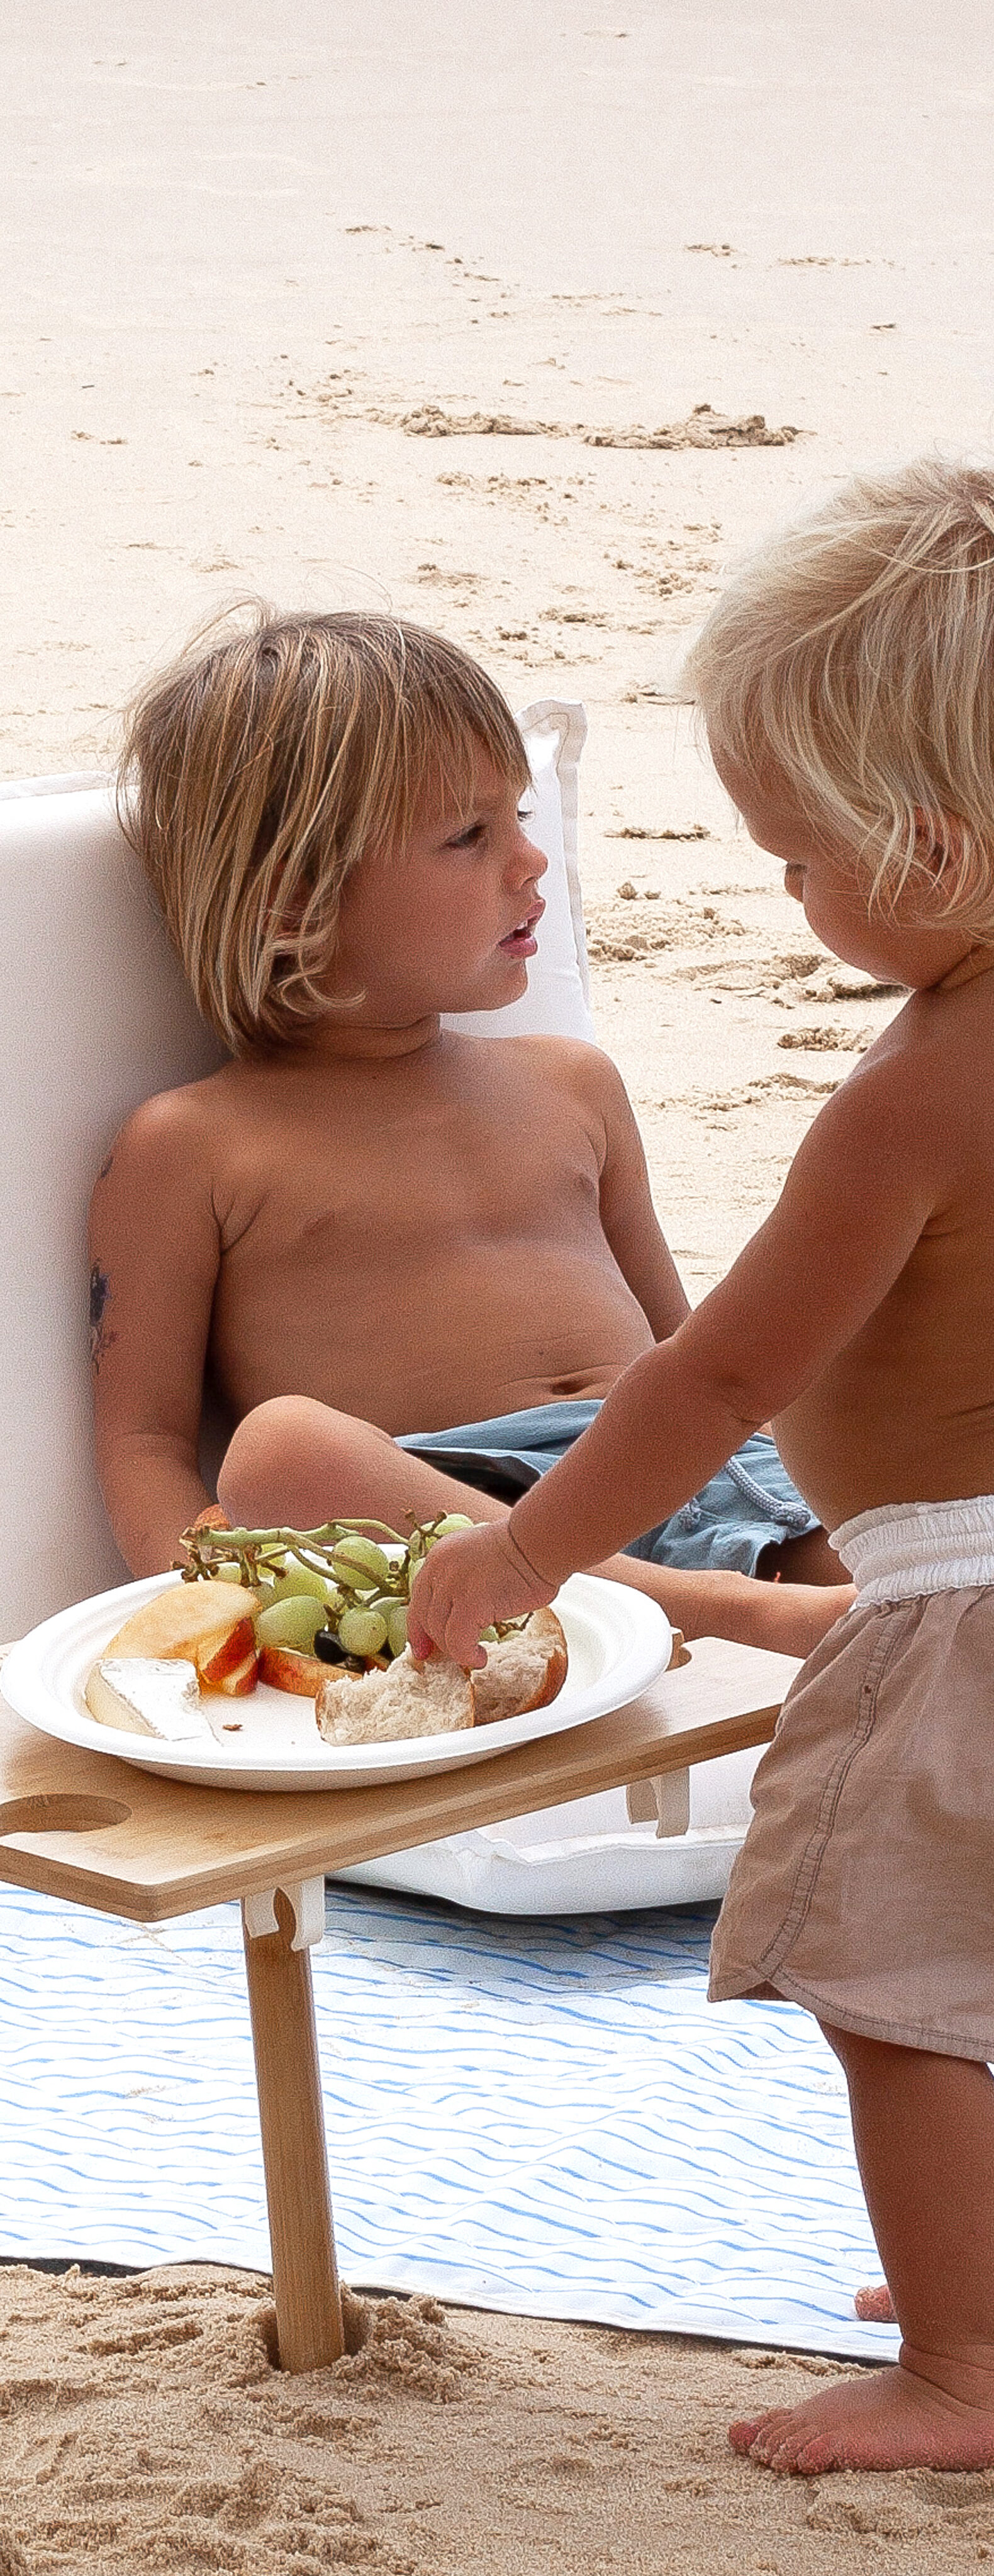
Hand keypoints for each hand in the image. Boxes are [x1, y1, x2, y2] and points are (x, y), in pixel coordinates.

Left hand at [407, 1520, 555, 1667]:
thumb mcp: (479, 1557)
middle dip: (436, 1643)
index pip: (418, 1598)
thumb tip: (461, 1610)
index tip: (422, 1647)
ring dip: (456, 1650)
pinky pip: (458, 1642)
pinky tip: (480, 1657)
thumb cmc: (524, 1550)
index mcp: (440, 1556)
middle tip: (453, 1656)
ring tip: (474, 1655)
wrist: (539, 1544)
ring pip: (440, 1633)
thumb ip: (463, 1578)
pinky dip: (467, 1655)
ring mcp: (452, 1586)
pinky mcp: (469, 1605)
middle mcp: (440, 1569)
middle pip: (425, 1618)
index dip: (418, 1627)